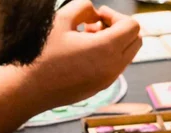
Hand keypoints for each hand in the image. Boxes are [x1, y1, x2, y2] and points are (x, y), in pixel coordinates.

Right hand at [26, 1, 140, 110]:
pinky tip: (84, 50)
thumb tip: (95, 11)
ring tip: (86, 36)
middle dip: (119, 28)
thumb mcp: (61, 19)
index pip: (133, 26)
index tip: (96, 16)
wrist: (34, 87)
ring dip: (114, 41)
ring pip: (128, 54)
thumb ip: (83, 7)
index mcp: (107, 49)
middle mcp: (114, 66)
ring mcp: (111, 79)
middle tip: (94, 25)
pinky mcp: (104, 86)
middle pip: (137, 40)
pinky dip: (108, 54)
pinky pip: (117, 65)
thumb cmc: (43, 52)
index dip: (115, 15)